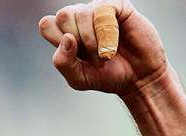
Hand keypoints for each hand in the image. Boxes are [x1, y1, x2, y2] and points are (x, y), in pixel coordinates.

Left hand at [39, 1, 168, 95]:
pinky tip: (114, 44)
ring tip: (106, 55)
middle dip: (77, 41)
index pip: (47, 24)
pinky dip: (107, 33)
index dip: (58, 40)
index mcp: (66, 33)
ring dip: (93, 40)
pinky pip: (103, 11)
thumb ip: (64, 63)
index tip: (76, 56)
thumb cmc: (108, 76)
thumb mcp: (79, 78)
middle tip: (92, 56)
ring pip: (81, 13)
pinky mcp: (118, 6)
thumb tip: (67, 38)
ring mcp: (99, 10)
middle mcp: (80, 18)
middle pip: (62, 15)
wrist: (138, 79)